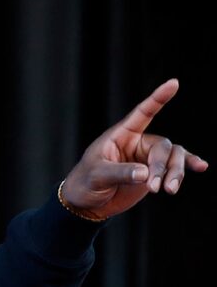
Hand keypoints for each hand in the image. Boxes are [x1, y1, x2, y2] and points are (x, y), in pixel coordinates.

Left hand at [60, 78, 207, 219]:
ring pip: (173, 157)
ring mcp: (146, 158)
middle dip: (163, 167)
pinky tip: (201, 166)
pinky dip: (188, 166)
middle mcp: (136, 143)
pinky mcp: (153, 173)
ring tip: (169, 190)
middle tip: (155, 187)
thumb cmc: (84, 183)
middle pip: (163, 146)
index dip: (157, 98)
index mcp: (120, 136)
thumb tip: (146, 174)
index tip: (174, 83)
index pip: (142, 113)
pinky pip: (175, 165)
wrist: (86, 204)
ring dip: (175, 173)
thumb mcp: (98, 176)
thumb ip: (121, 173)